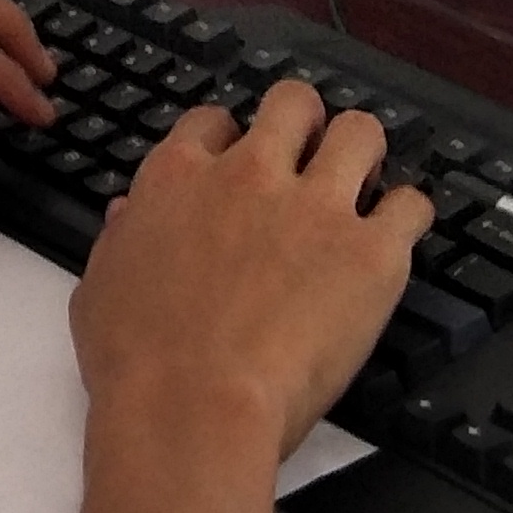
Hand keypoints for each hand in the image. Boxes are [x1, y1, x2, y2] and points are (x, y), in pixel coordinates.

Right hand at [69, 78, 426, 466]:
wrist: (190, 409)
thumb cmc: (135, 364)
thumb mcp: (100, 288)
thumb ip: (121, 239)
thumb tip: (129, 214)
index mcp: (179, 178)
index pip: (214, 121)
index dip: (231, 140)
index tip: (240, 165)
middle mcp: (249, 175)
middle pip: (294, 103)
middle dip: (305, 125)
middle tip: (310, 162)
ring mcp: (315, 208)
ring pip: (362, 132)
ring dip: (363, 155)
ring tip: (363, 187)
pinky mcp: (370, 252)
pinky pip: (412, 205)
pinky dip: (406, 218)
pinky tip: (393, 241)